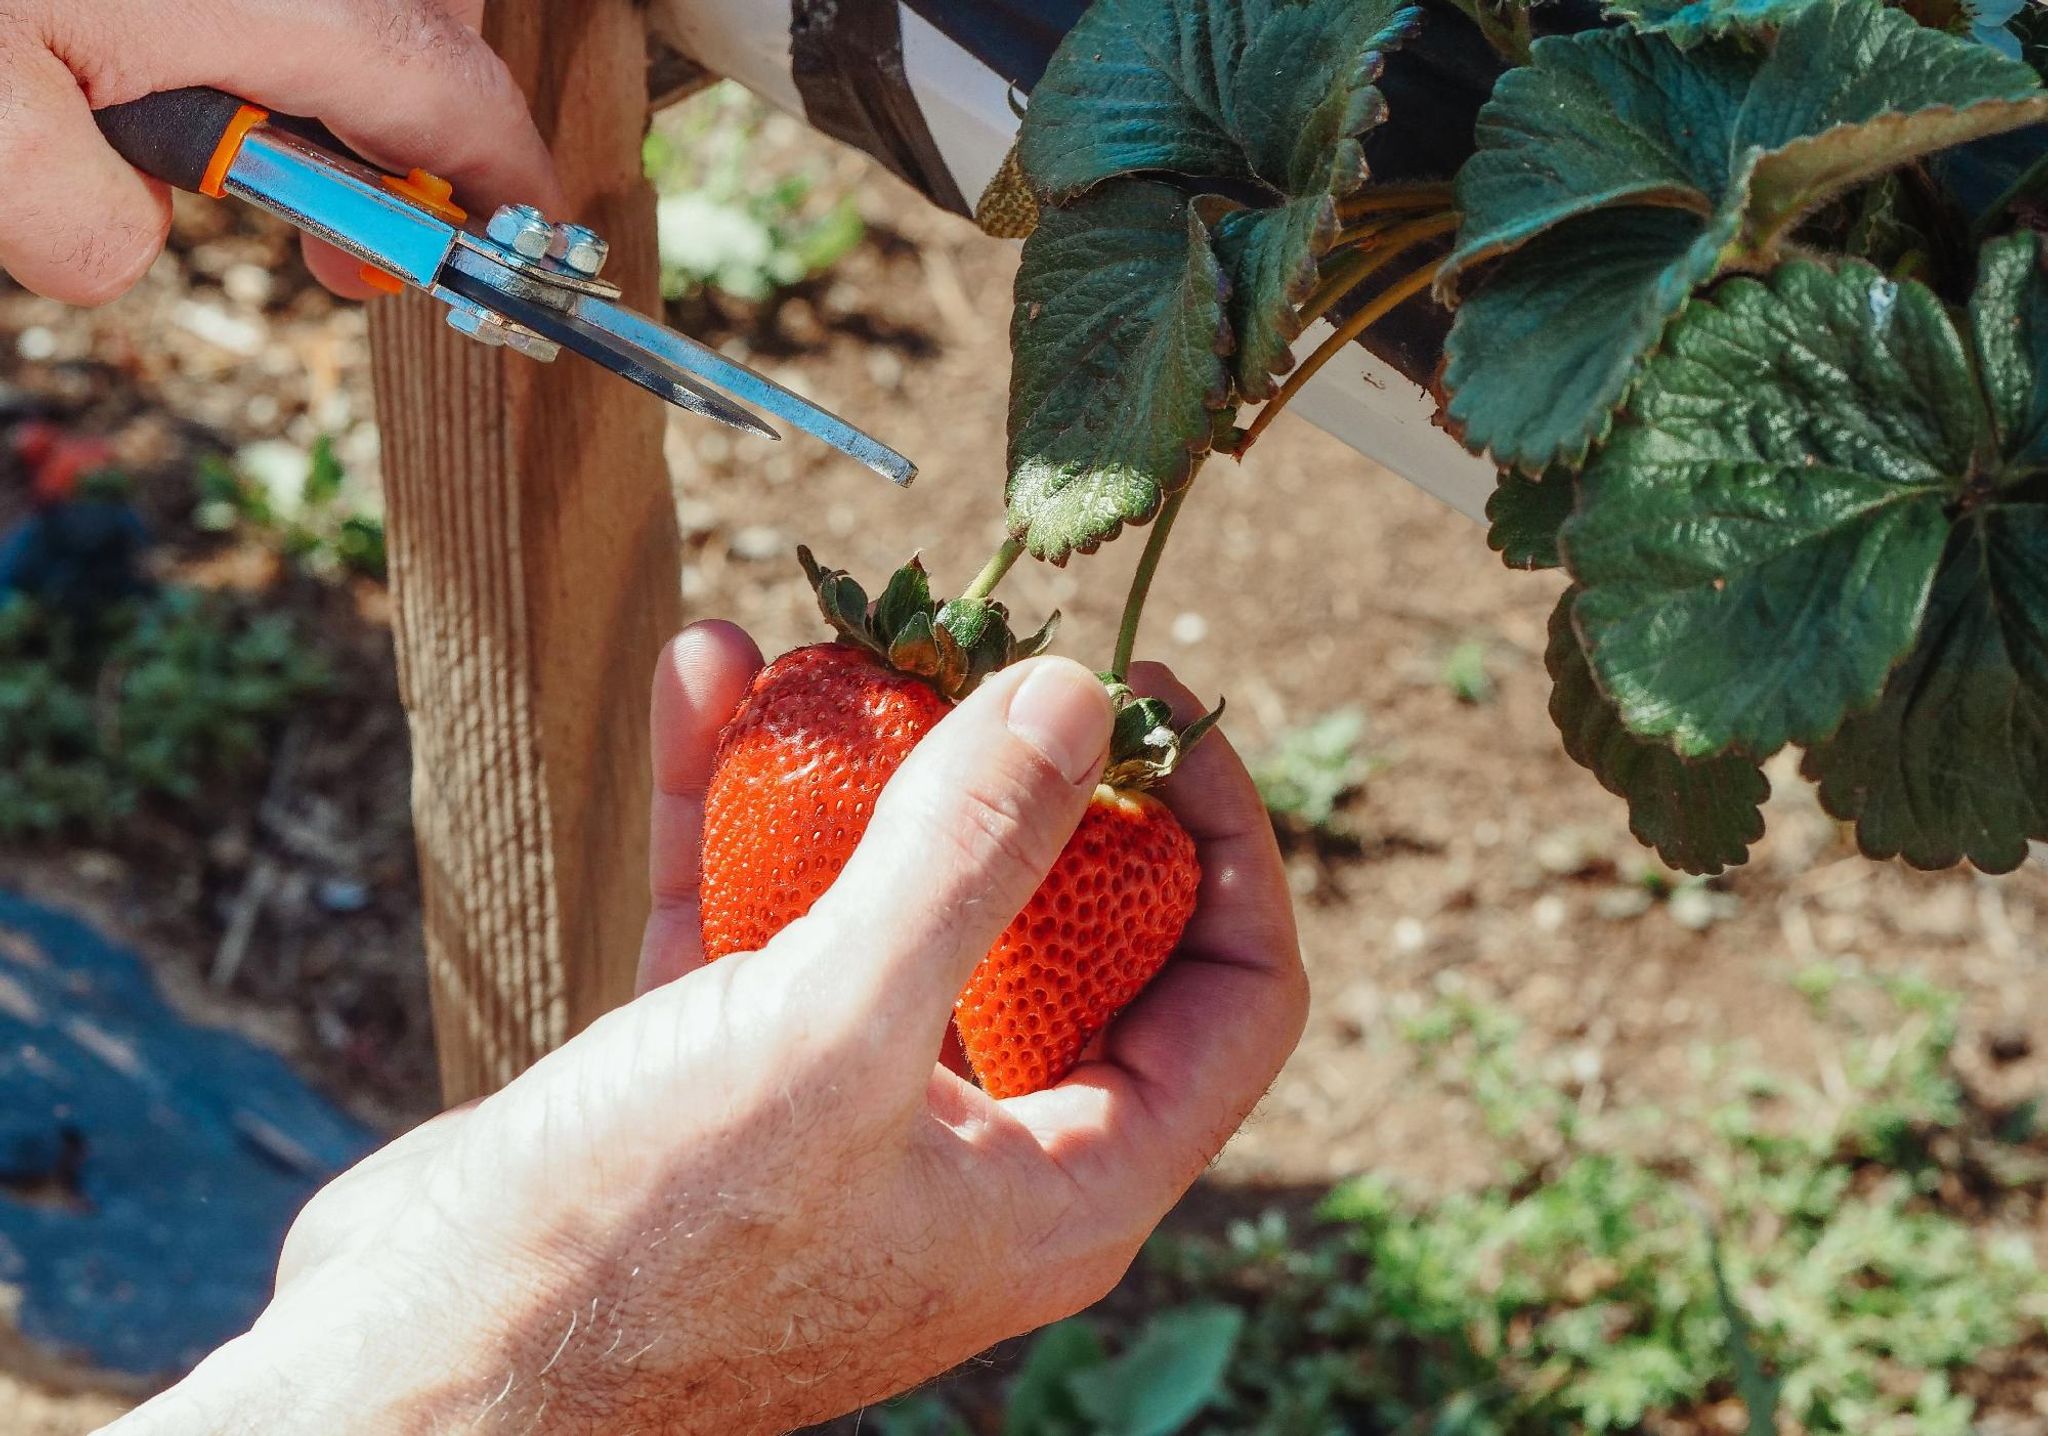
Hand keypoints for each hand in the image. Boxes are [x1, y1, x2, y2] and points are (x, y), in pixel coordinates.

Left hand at [0, 0, 559, 304]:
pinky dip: (257, 30)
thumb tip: (118, 240)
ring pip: (351, 2)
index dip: (508, 188)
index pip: (454, 104)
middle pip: (423, 35)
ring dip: (323, 75)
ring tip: (224, 136)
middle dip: (411, 146)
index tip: (528, 246)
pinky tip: (151, 45)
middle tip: (337, 246)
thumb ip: (74, 220)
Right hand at [114, 623, 1305, 1434]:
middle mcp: (981, 1152)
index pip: (1233, 991)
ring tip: (830, 645)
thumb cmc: (641, 1247)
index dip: (1223, 836)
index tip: (1154, 702)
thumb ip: (972, 857)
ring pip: (898, 904)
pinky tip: (704, 682)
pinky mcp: (730, 1077)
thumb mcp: (833, 1033)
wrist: (415, 1365)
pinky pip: (767, 916)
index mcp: (1069, 1183)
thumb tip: (1081, 702)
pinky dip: (738, 806)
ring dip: (861, 770)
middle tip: (982, 654)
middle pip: (1067, 930)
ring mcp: (851, 1112)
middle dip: (1020, 779)